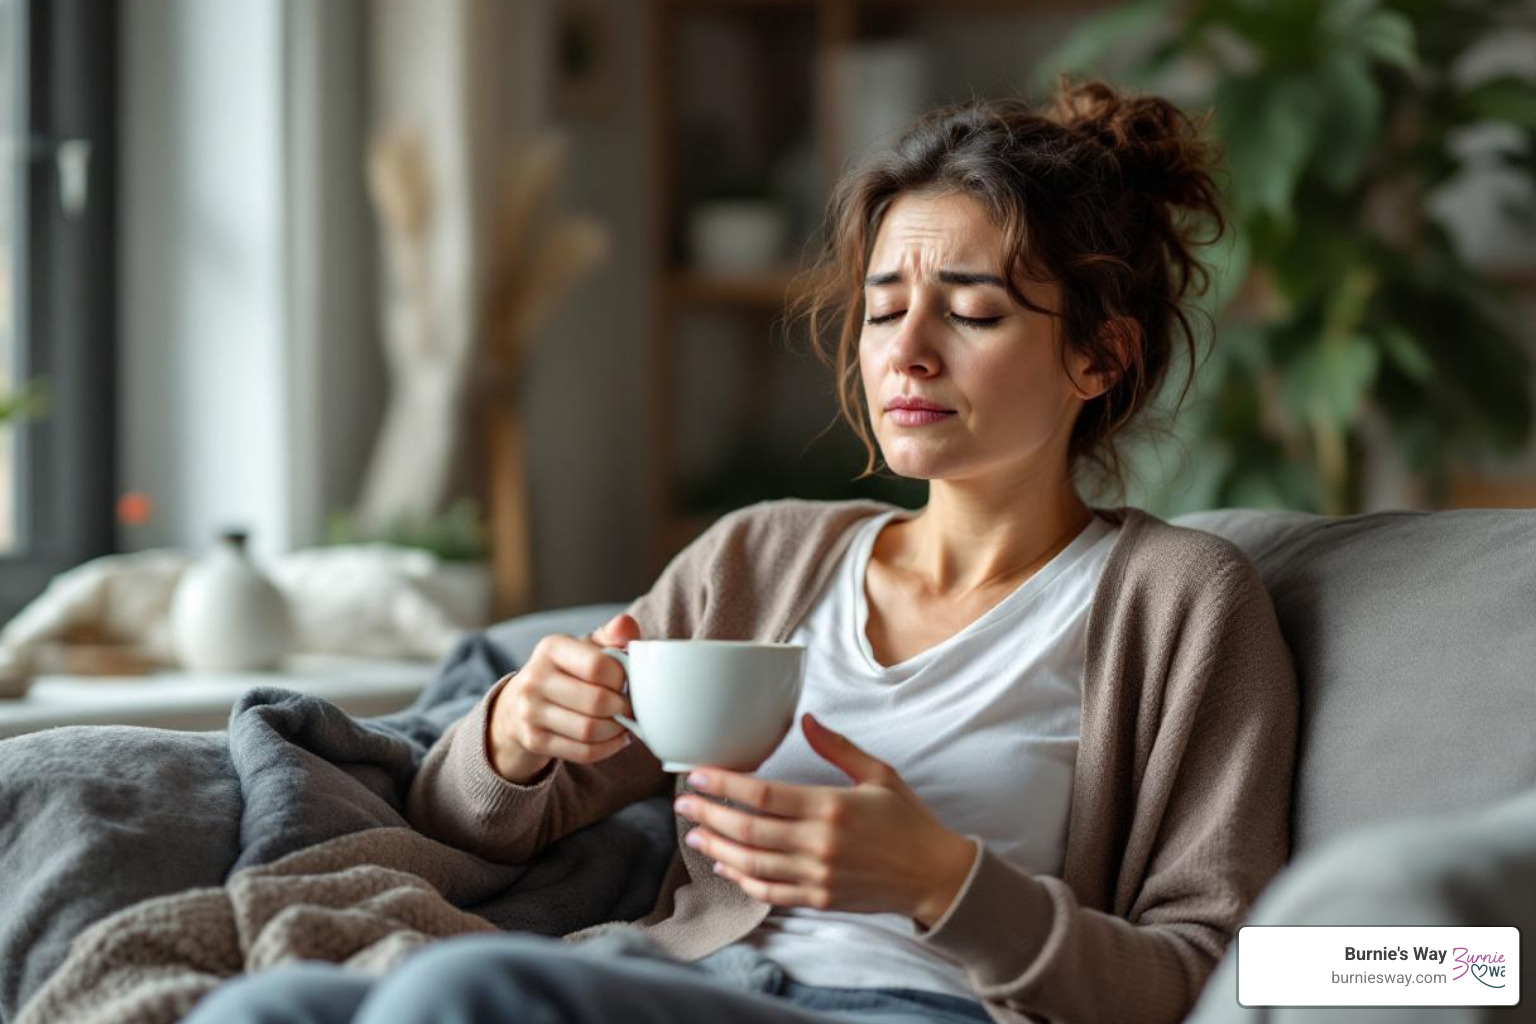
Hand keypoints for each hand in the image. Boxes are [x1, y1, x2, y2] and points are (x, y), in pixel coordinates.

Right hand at [486, 613, 639, 782]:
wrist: (519, 706)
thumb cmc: (567, 673)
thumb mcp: (586, 647)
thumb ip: (612, 635)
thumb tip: (626, 625)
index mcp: (551, 648)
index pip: (598, 666)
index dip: (622, 678)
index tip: (628, 682)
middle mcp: (535, 678)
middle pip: (596, 701)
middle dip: (623, 708)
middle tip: (632, 708)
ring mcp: (530, 712)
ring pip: (589, 730)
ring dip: (616, 730)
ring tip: (624, 723)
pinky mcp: (533, 741)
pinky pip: (582, 752)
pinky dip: (607, 748)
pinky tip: (615, 739)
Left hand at [674, 713, 976, 926]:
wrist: (936, 876)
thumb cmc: (909, 821)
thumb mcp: (880, 775)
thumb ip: (838, 748)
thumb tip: (806, 719)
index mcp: (831, 806)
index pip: (763, 794)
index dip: (724, 785)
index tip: (697, 776)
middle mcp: (819, 843)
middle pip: (748, 829)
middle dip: (709, 816)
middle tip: (683, 805)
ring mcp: (817, 875)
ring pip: (752, 863)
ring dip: (718, 848)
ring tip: (695, 835)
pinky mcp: (820, 899)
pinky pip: (771, 891)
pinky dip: (743, 880)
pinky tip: (726, 867)